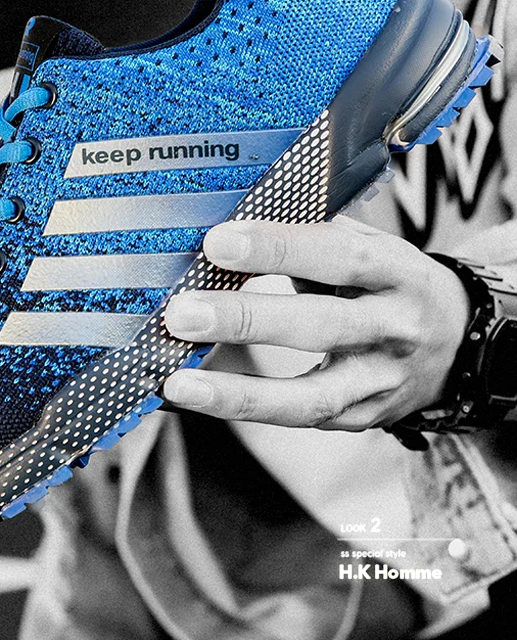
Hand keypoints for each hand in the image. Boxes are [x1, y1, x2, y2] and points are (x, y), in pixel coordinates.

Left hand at [162, 216, 470, 430]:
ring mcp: (380, 381)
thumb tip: (230, 221)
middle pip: (321, 327)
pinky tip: (198, 397)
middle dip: (247, 320)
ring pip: (311, 396)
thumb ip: (311, 237)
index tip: (218, 242)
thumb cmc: (388, 283)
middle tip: (183, 313)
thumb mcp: (368, 248)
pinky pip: (299, 419)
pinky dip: (245, 409)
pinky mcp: (362, 418)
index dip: (278, 249)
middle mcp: (394, 328)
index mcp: (397, 272)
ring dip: (240, 393)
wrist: (457, 344)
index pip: (338, 256)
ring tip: (181, 385)